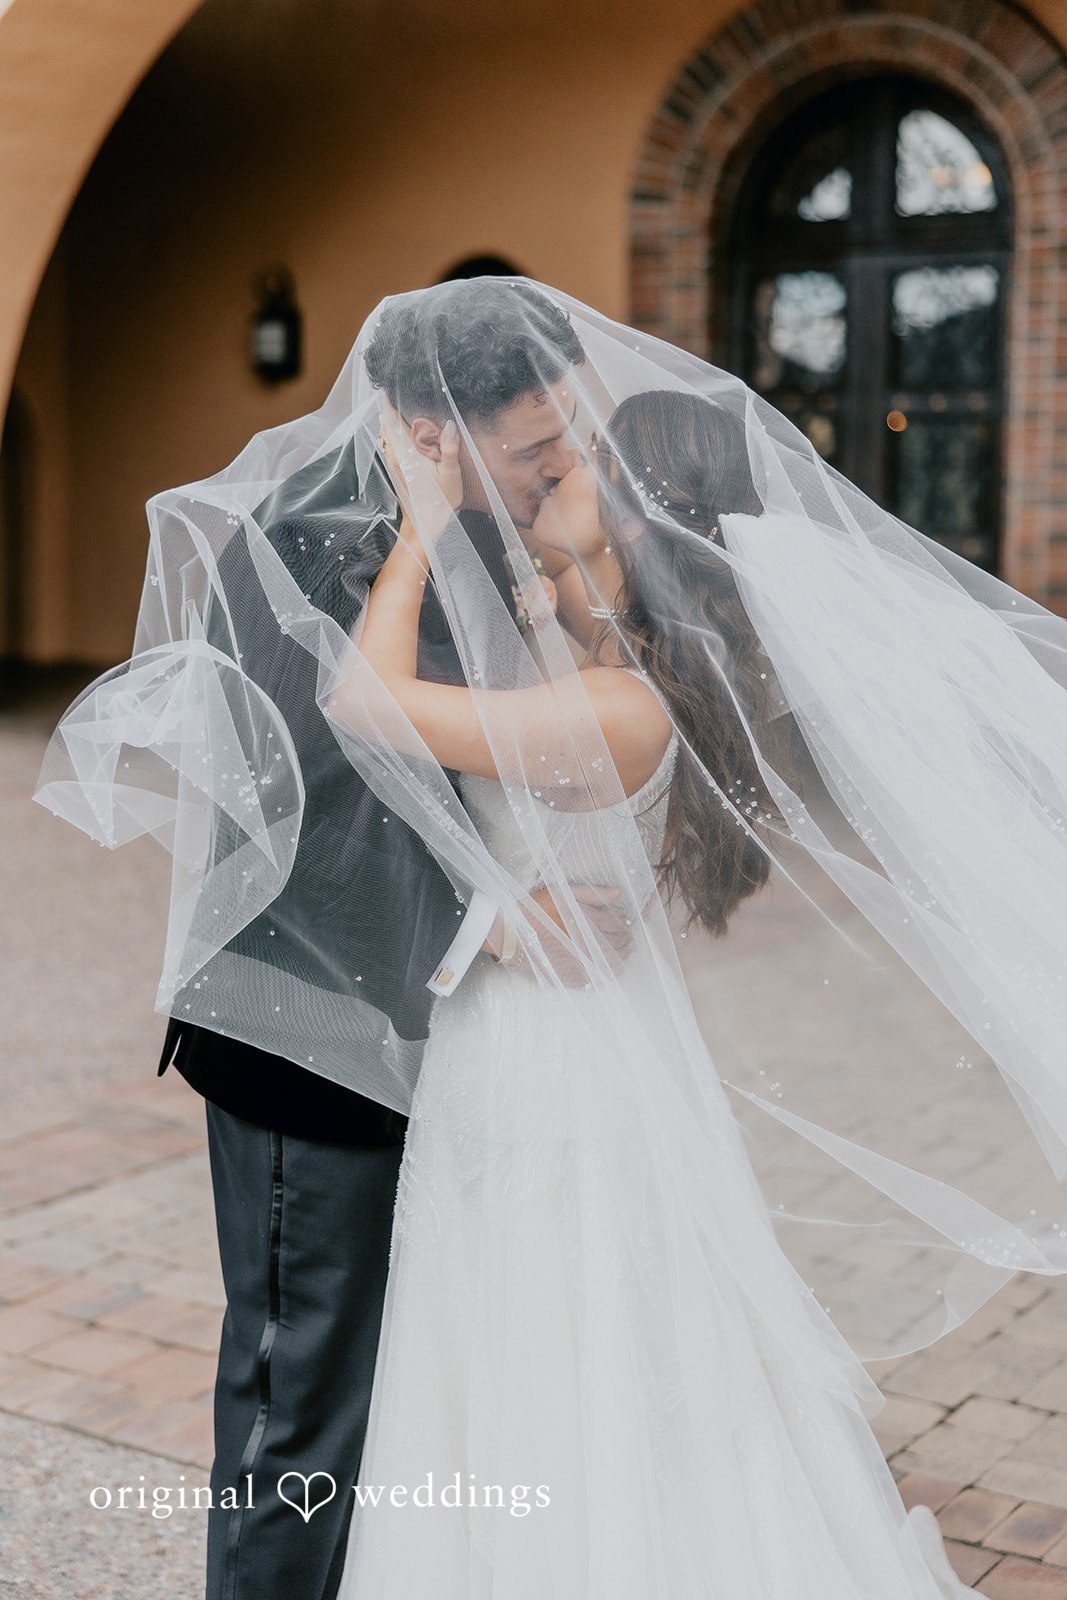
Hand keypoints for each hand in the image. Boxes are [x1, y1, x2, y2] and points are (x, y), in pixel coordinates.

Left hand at [379, 399, 462, 548]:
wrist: (425, 524)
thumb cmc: (439, 500)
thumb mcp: (450, 474)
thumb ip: (450, 448)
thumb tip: (450, 424)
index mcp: (407, 453)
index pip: (392, 422)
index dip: (386, 405)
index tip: (382, 389)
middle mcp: (396, 456)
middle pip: (386, 426)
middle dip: (386, 409)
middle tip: (387, 392)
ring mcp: (394, 464)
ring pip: (386, 436)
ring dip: (387, 421)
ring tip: (391, 406)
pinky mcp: (397, 470)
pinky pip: (390, 445)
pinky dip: (391, 433)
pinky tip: (397, 432)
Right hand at [487, 884, 634, 986]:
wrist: (511, 934)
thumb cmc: (534, 910)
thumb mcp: (562, 892)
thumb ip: (592, 893)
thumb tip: (619, 893)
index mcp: (588, 920)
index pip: (617, 924)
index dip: (625, 924)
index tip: (627, 924)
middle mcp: (589, 942)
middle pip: (617, 943)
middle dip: (625, 940)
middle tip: (628, 940)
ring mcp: (581, 960)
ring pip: (611, 961)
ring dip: (620, 957)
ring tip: (623, 953)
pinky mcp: (572, 976)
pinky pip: (598, 977)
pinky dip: (607, 973)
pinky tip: (609, 969)